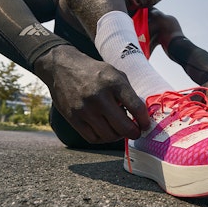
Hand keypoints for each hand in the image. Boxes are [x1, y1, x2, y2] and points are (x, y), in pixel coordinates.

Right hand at [34, 45, 149, 142]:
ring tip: (119, 129)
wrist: (62, 68)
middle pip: (124, 127)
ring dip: (118, 136)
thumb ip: (128, 92)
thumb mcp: (115, 74)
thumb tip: (141, 115)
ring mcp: (85, 109)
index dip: (145, 120)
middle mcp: (99, 97)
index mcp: (113, 83)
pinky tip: (105, 130)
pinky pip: (93, 138)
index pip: (136, 107)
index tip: (146, 124)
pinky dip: (102, 138)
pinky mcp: (73, 118)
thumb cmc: (94, 72)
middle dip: (134, 133)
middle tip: (135, 132)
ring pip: (109, 136)